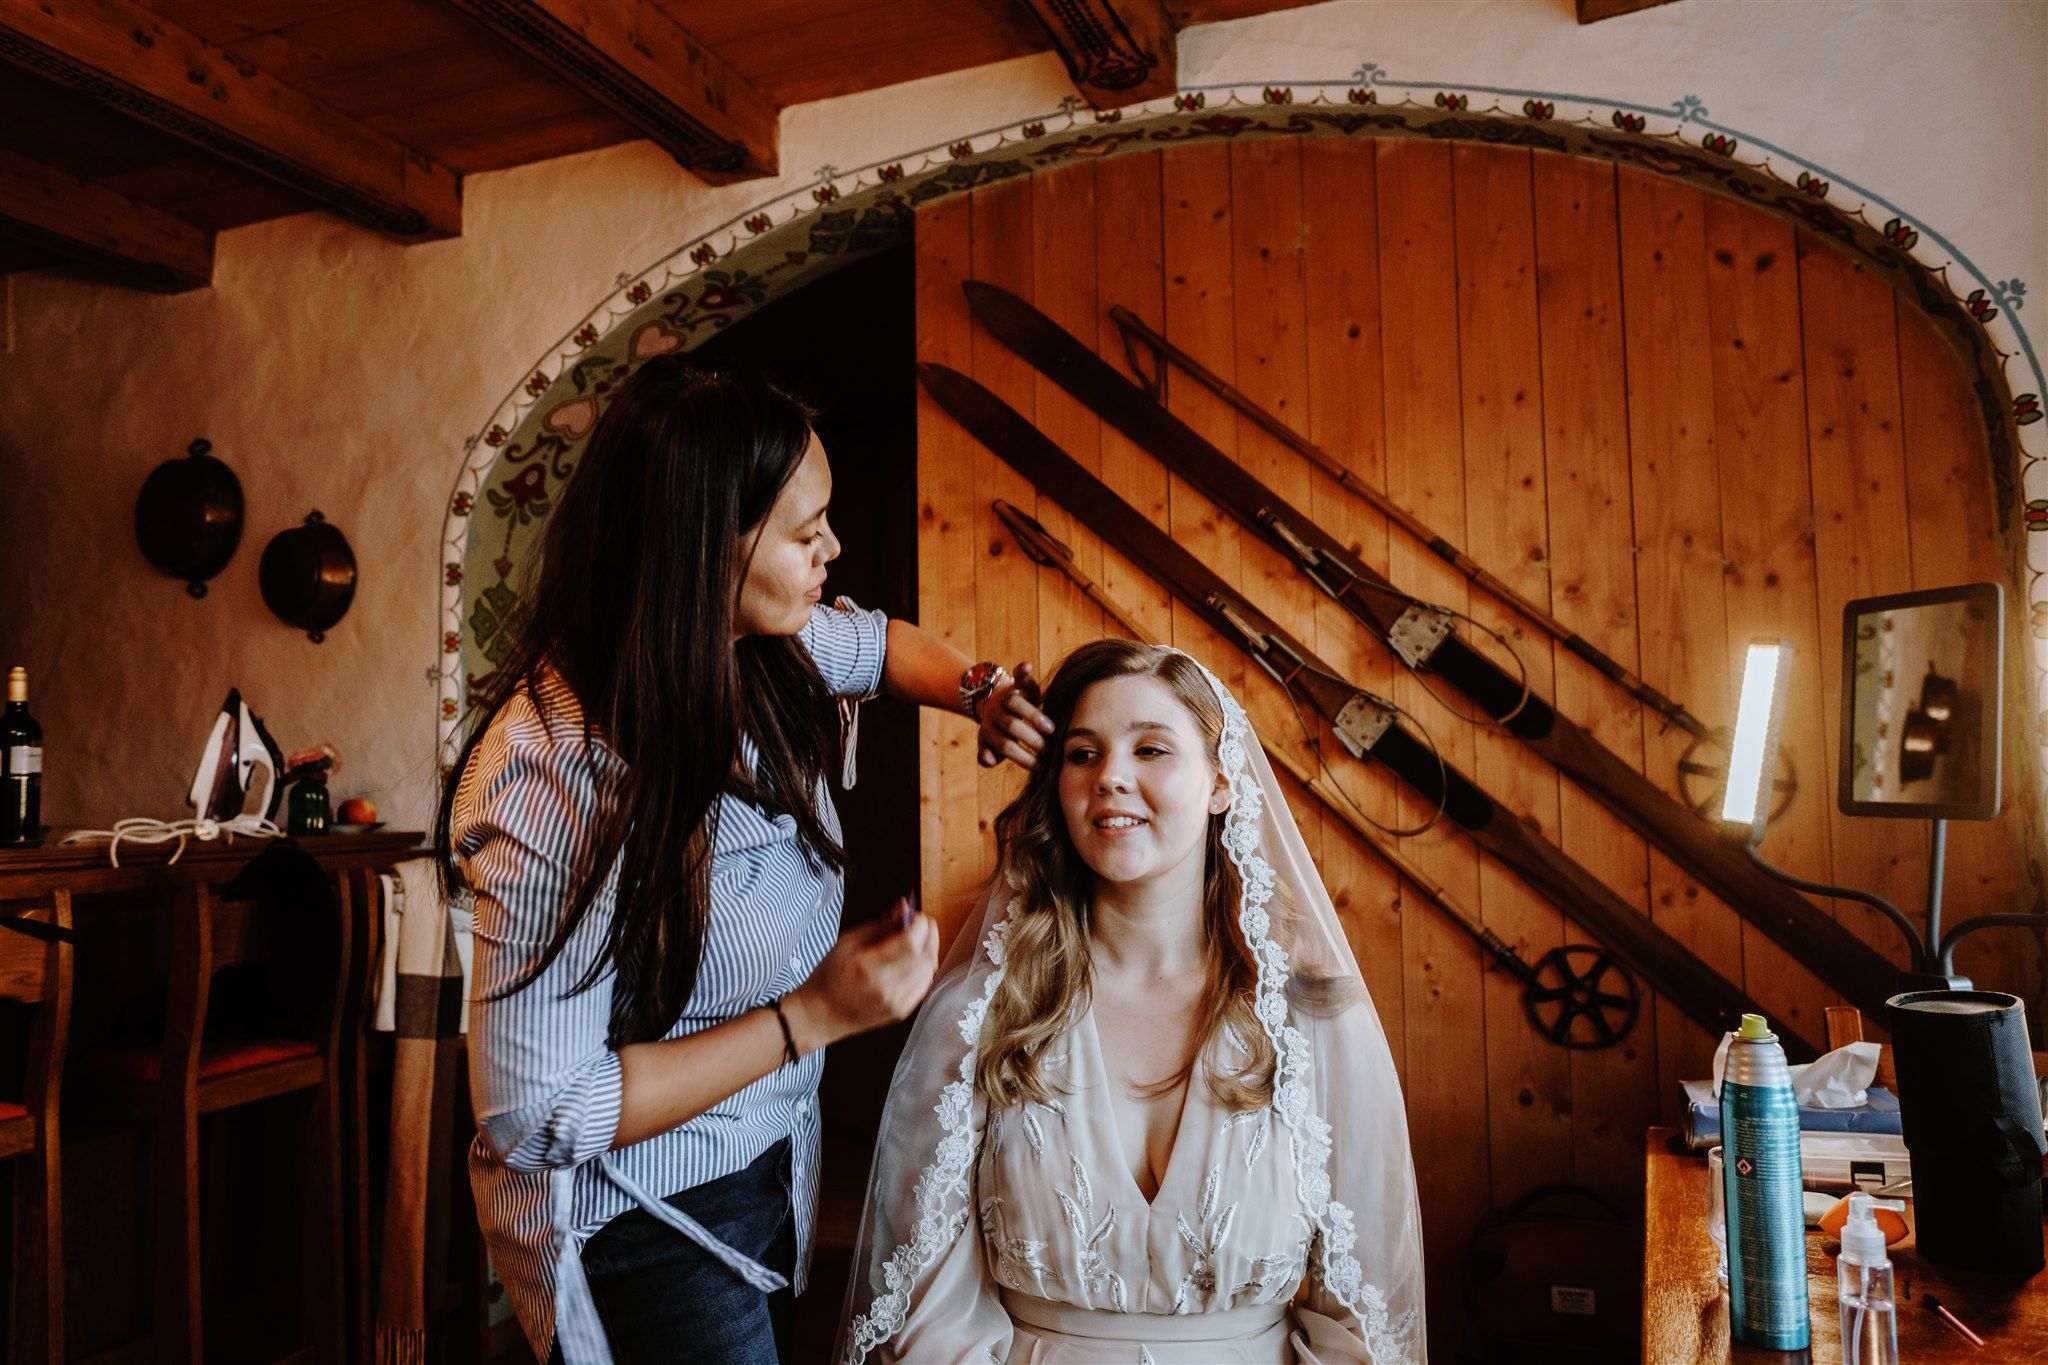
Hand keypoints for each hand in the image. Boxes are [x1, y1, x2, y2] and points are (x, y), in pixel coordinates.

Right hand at [783, 900, 938, 1050]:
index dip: (919, 925)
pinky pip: (924, 984)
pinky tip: (913, 961)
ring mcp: (895, 1002)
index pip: (910, 943)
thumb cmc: (830, 976)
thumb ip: (882, 925)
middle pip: (925, 956)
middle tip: (921, 923)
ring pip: (929, 970)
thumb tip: (905, 907)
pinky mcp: (901, 1011)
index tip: (916, 916)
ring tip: (916, 941)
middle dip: (929, 934)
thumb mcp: (849, 942)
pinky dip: (924, 968)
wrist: (823, 1014)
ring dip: (928, 950)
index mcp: (868, 967)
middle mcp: (885, 988)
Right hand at [977, 661, 1053, 768]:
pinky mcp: (983, 744)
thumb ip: (1026, 678)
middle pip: (1012, 726)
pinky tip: (995, 763)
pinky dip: (987, 759)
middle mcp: (994, 713)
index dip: (1035, 716)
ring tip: (1041, 765)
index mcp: (1006, 698)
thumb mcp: (1025, 687)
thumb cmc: (1021, 699)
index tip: (1052, 729)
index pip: (1017, 704)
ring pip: (1003, 744)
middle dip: (1033, 739)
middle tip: (1050, 750)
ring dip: (1022, 757)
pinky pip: (982, 754)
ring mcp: (987, 729)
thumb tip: (1026, 665)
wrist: (996, 706)